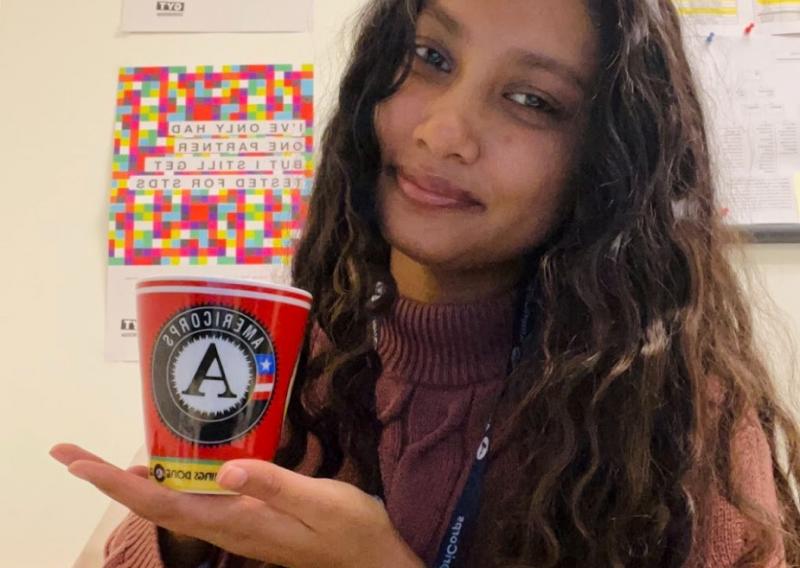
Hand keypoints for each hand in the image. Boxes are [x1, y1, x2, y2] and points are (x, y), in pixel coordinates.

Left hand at [50, 444, 422, 567]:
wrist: (369, 558)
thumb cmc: (350, 528)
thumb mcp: (320, 500)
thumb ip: (273, 485)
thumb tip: (224, 470)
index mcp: (237, 520)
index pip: (162, 502)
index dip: (115, 484)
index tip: (77, 463)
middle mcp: (226, 526)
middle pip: (153, 505)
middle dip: (108, 481)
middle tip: (70, 454)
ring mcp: (234, 526)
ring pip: (168, 505)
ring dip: (129, 485)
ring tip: (99, 464)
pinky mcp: (245, 520)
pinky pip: (190, 503)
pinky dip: (164, 484)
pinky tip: (163, 471)